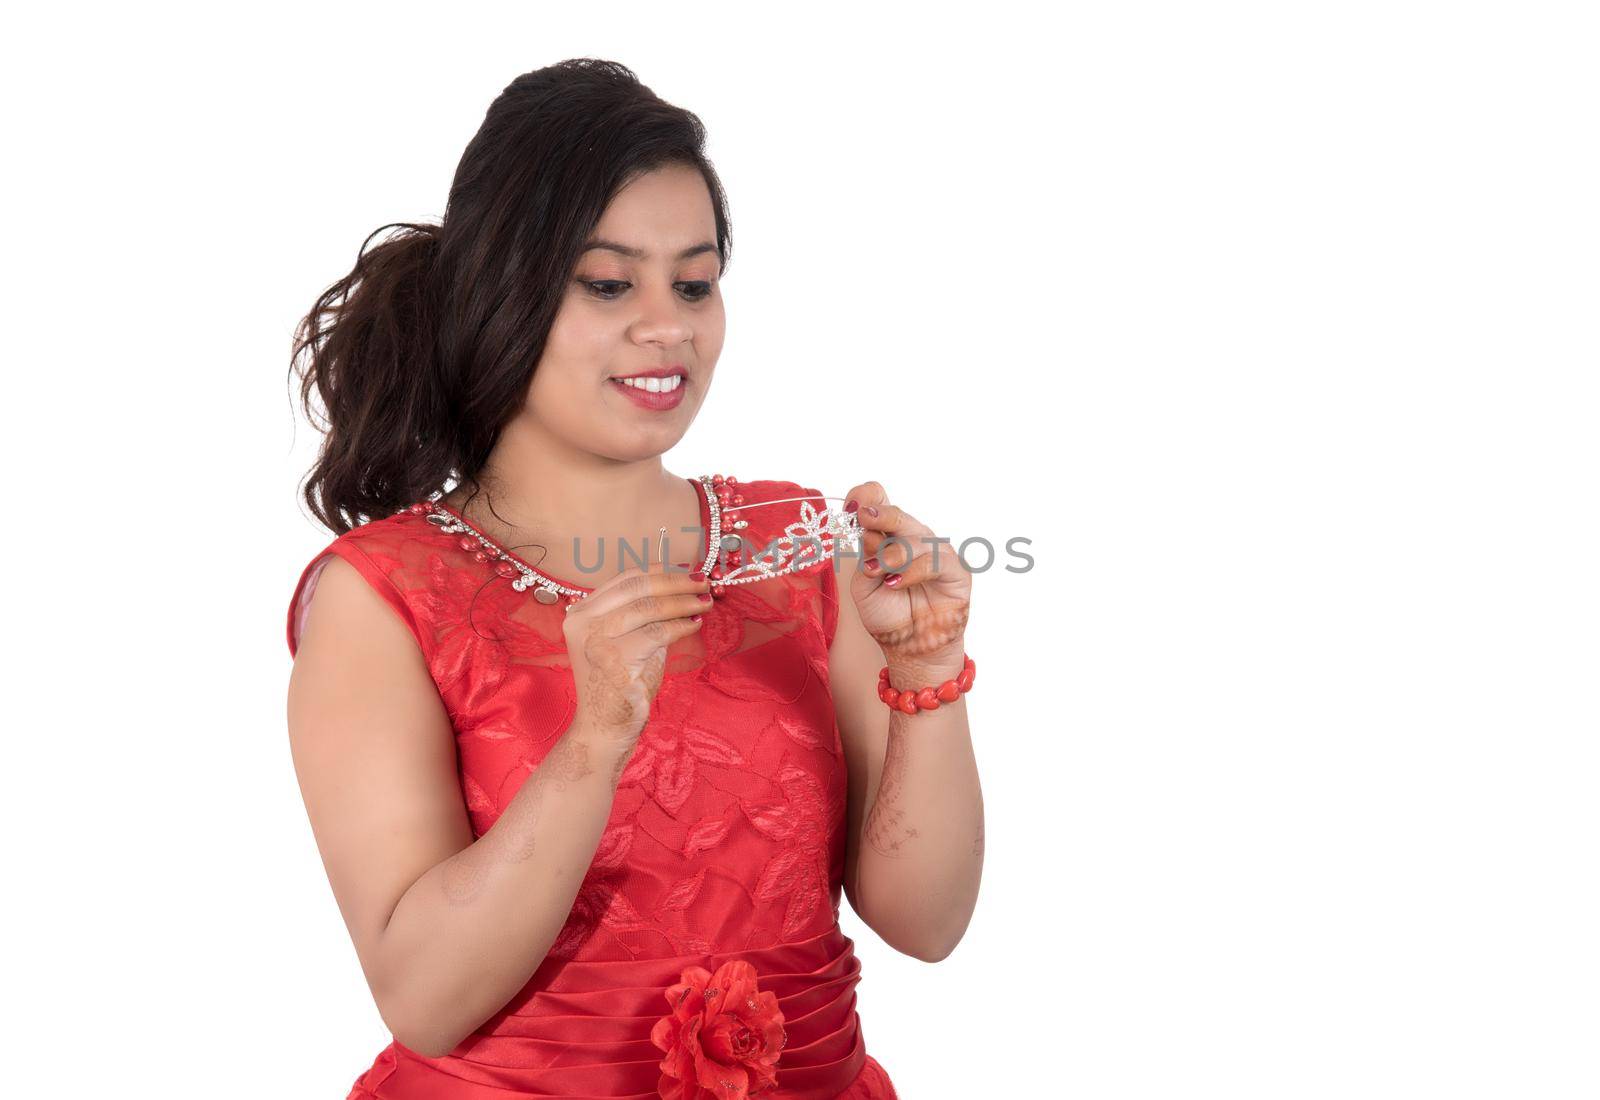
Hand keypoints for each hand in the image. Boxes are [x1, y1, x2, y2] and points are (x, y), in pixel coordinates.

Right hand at [562, 560, 712, 750]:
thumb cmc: (618, 684)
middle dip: (677, 582)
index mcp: (581, 613)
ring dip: (683, 602)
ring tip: (705, 603)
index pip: (625, 579)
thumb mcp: (624, 638)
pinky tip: (694, 625)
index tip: (688, 572)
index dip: (661, 572)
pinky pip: (657, 632)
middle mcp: (582, 622)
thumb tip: (680, 585)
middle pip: (638, 587)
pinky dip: (681, 626)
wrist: (603, 727)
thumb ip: (641, 613)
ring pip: (649, 607)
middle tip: (704, 582)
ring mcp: (596, 639)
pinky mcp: (615, 658)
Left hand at [842, 480, 971, 679]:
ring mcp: (937, 555)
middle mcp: (914, 542)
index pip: (882, 508)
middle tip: (863, 517)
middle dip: (880, 514)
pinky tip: (895, 583)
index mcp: (890, 540)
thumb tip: (863, 527)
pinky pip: (936, 561)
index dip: (868, 500)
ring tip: (877, 572)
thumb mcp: (864, 585)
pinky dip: (913, 570)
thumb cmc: (888, 616)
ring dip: (893, 553)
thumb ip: (865, 556)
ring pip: (917, 538)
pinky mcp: (956, 572)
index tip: (852, 507)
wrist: (909, 649)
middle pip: (899, 517)